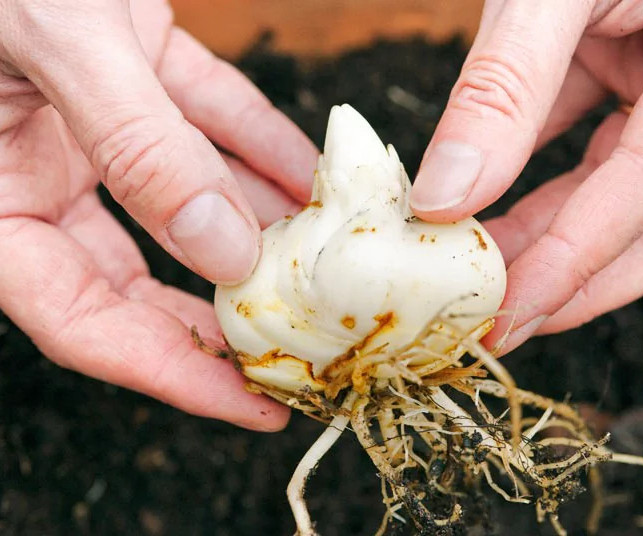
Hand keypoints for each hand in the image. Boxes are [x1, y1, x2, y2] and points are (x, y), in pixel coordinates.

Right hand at [0, 0, 317, 429]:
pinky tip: (316, 172)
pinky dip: (260, 146)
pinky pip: (206, 123)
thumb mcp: (55, 41)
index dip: (175, 374)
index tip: (259, 405)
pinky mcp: (125, 70)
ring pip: (187, 201)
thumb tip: (226, 250)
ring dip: (262, 228)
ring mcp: (84, 124)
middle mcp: (37, 173)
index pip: (88, 325)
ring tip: (335, 262)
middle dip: (231, 315)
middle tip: (313, 345)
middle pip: (146, 279)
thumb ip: (140, 151)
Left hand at [411, 1, 642, 352]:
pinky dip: (544, 186)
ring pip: (632, 195)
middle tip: (503, 322)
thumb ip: (504, 87)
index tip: (511, 309)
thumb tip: (446, 196)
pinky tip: (489, 210)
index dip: (581, 258)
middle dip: (582, 277)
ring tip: (486, 276)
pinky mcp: (641, 76)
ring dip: (557, 240)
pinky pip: (598, 150)